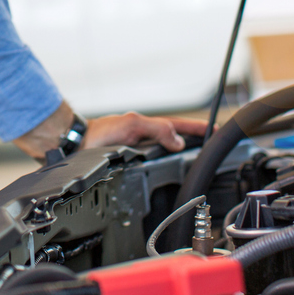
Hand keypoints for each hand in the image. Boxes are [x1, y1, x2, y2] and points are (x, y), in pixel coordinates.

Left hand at [82, 112, 212, 152]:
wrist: (79, 145)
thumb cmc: (100, 134)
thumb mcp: (132, 125)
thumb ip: (157, 130)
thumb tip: (179, 141)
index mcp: (148, 126)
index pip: (179, 126)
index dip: (197, 128)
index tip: (214, 130)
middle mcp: (145, 136)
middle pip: (176, 138)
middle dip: (194, 140)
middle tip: (211, 144)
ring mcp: (139, 148)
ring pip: (166, 151)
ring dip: (181, 153)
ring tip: (197, 157)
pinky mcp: (131, 160)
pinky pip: (155, 161)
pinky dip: (165, 164)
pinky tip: (168, 169)